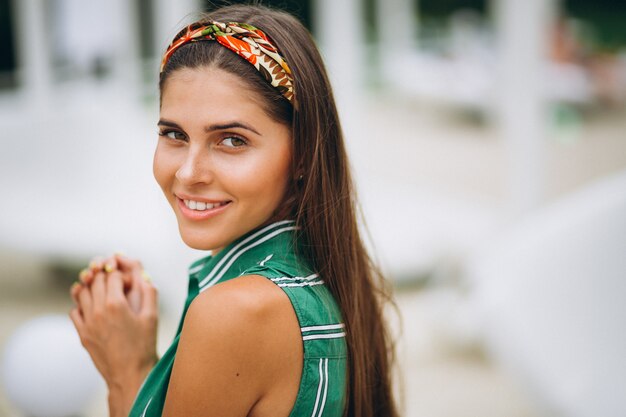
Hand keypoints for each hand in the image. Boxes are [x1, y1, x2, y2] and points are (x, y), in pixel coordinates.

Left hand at [69, 254, 157, 415]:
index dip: (121, 273)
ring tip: (101, 289)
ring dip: (91, 286)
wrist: (129, 374)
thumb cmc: (144, 346)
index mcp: (116, 304)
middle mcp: (98, 311)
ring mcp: (87, 323)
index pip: (112, 275)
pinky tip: (93, 307)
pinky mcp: (82, 334)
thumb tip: (145, 276)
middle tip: (114, 279)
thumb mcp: (152, 317)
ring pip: (81, 293)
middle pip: (95, 280)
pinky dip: (82, 304)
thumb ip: (149, 292)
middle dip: (105, 275)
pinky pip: (75, 311)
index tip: (128, 280)